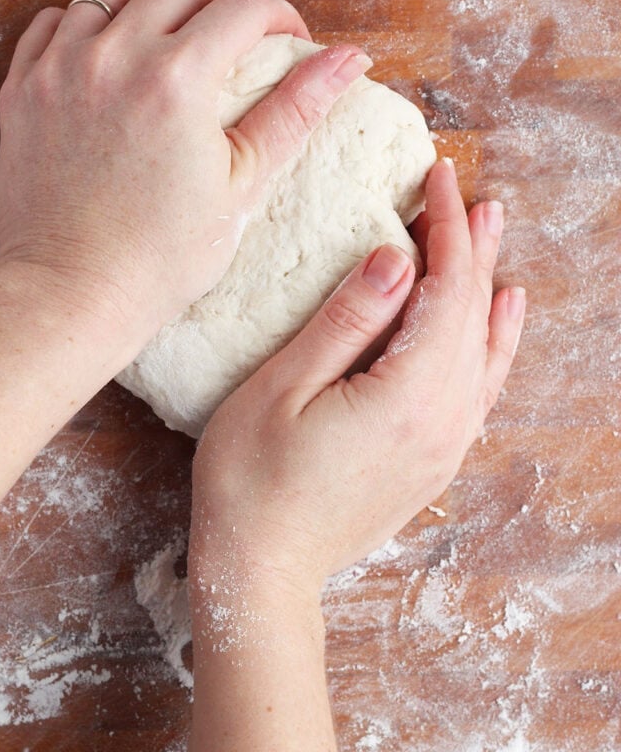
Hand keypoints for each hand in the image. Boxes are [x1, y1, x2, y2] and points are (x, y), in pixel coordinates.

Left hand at [0, 0, 367, 349]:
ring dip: (152, 6)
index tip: (286, 41)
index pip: (244, 8)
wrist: (72, 293)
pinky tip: (108, 58)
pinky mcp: (23, 87)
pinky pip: (55, 22)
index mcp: (177, 79)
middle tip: (234, 47)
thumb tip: (349, 59)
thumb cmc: (163, 256)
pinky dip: (87, 25)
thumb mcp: (243, 184)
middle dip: (220, 6)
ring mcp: (60, 67)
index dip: (279, 18)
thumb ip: (294, 110)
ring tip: (170, 47)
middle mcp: (114, 57)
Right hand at [189, 158, 525, 594]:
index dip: (443, 228)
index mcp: (407, 395)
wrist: (262, 574)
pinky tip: (501, 318)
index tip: (434, 178)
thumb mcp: (283, 388)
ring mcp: (444, 445)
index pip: (445, 289)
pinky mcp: (433, 460)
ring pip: (484, 348)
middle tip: (470, 195)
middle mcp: (442, 420)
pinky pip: (481, 387)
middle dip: (471, 247)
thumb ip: (346, 321)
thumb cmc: (251, 480)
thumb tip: (395, 259)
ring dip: (486, 286)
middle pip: (471, 314)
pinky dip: (495, 344)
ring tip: (491, 235)